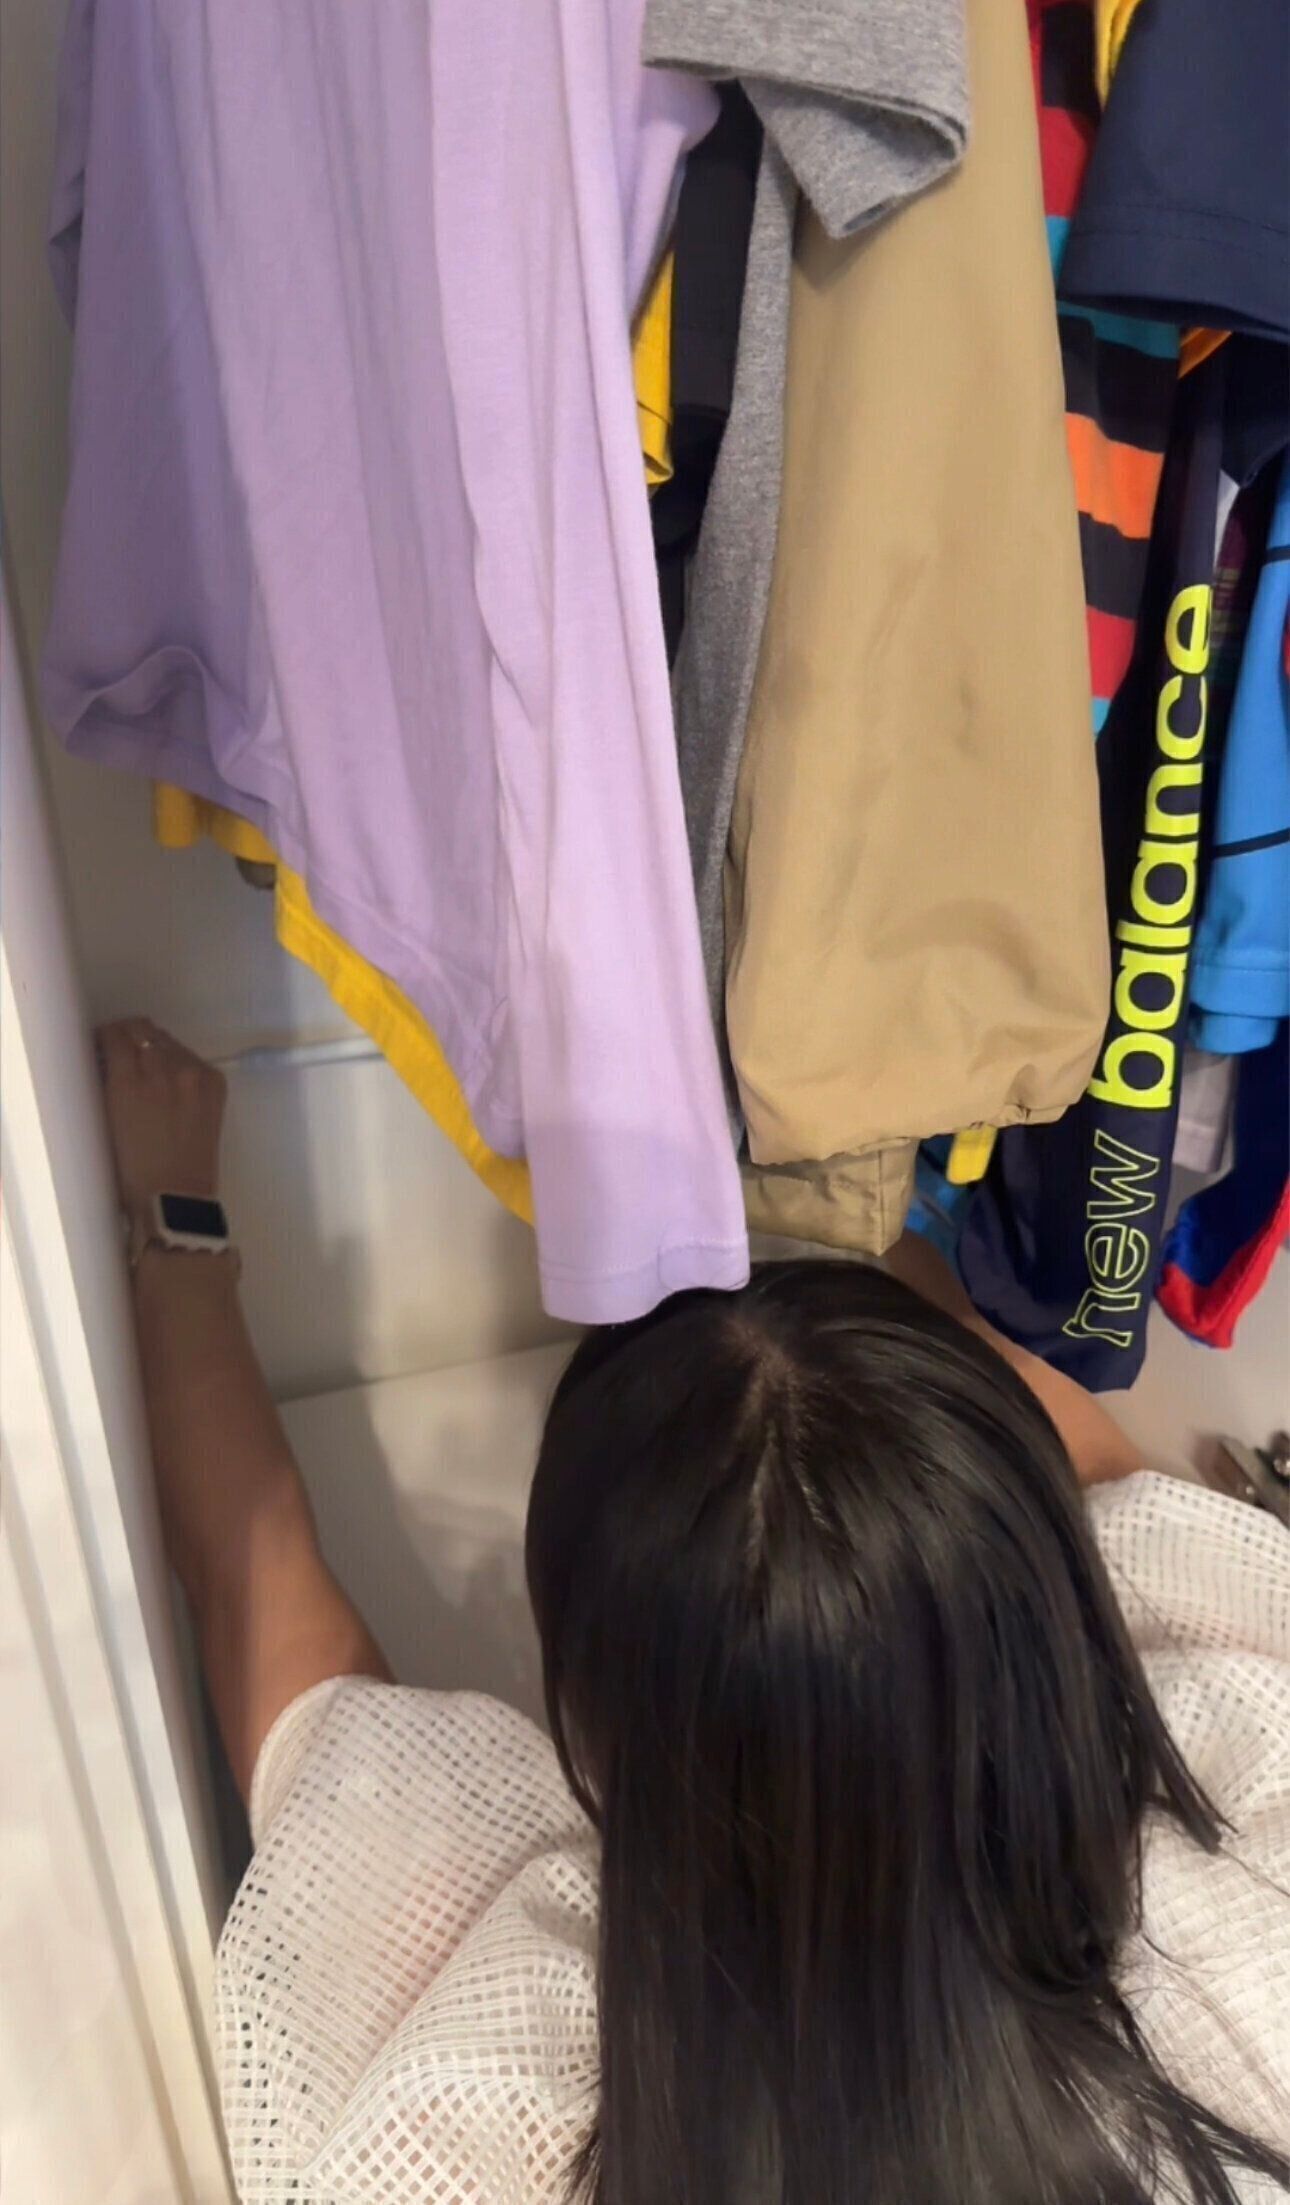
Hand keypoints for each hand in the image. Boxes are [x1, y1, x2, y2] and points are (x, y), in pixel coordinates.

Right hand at [96, 1019, 226, 1218]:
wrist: (175, 1197)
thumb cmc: (128, 1170)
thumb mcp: (104, 1120)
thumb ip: (107, 1082)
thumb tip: (108, 1058)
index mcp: (128, 1082)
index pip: (116, 1034)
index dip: (105, 1037)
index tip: (102, 1047)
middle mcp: (163, 1069)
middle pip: (143, 1030)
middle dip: (129, 1039)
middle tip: (124, 1056)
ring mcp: (194, 1074)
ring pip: (169, 1042)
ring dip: (155, 1050)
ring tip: (151, 1073)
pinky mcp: (215, 1083)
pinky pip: (192, 1058)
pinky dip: (180, 1064)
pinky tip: (174, 1086)